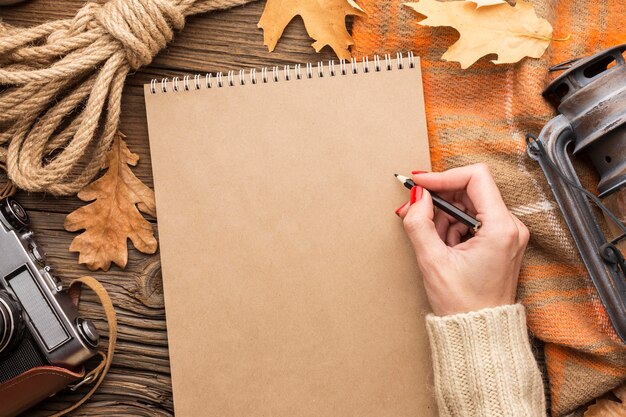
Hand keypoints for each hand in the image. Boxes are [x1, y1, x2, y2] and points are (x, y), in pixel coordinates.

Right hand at [396, 164, 528, 315]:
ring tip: (435, 243)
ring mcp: (508, 234)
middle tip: (415, 212)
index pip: (475, 177)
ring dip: (445, 217)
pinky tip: (445, 247)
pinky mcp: (501, 241)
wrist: (479, 333)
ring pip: (470, 205)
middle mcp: (511, 227)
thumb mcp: (432, 261)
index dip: (443, 176)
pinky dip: (453, 227)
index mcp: (501, 228)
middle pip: (471, 190)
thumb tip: (417, 197)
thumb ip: (419, 222)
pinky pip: (474, 220)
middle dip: (440, 200)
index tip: (420, 183)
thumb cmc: (463, 305)